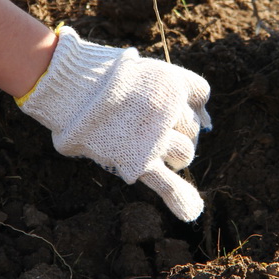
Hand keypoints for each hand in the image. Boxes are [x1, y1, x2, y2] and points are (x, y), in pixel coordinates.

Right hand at [17, 26, 211, 220]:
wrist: (69, 88)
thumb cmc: (104, 76)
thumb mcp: (145, 67)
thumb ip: (180, 86)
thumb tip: (208, 122)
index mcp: (172, 83)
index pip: (201, 93)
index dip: (189, 97)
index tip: (171, 99)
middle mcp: (169, 111)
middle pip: (193, 125)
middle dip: (176, 125)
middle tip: (145, 120)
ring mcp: (155, 138)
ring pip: (185, 153)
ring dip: (174, 152)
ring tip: (151, 145)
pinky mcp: (138, 161)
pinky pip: (166, 184)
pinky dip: (180, 198)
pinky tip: (191, 211)